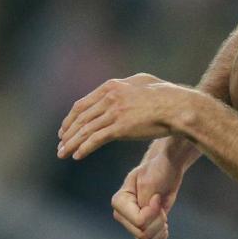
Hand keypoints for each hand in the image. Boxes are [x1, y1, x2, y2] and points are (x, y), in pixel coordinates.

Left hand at [57, 73, 192, 160]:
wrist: (177, 106)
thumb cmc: (167, 95)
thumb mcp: (143, 82)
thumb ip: (128, 86)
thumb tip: (123, 87)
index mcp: (111, 87)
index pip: (82, 104)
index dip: (71, 118)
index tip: (65, 128)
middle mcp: (108, 98)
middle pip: (80, 117)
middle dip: (67, 132)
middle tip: (60, 144)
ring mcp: (113, 112)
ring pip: (85, 130)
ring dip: (71, 143)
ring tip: (62, 153)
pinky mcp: (120, 128)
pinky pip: (96, 139)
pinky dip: (84, 148)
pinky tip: (77, 156)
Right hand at [112, 139, 194, 238]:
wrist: (166, 171)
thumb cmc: (157, 171)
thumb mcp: (150, 181)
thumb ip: (146, 200)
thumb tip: (146, 216)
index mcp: (119, 201)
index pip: (139, 221)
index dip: (154, 212)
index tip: (157, 197)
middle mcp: (122, 215)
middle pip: (143, 233)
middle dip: (158, 221)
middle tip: (160, 205)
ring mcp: (131, 224)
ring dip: (160, 230)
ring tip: (161, 215)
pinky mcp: (141, 230)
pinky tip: (163, 226)